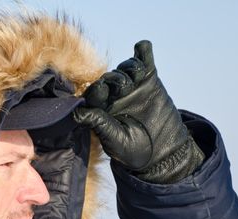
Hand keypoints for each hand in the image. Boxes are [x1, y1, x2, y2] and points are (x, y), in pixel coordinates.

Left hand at [74, 40, 203, 182]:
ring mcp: (131, 85)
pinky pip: (144, 60)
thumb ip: (98, 123)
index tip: (101, 90)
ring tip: (135, 76)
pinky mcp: (149, 79)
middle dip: (114, 80)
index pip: (94, 93)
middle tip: (123, 88)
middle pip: (109, 78)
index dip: (97, 90)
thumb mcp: (114, 139)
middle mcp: (113, 94)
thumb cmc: (132, 150)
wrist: (162, 152)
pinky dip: (143, 52)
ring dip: (128, 68)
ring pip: (125, 68)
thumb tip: (76, 113)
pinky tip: (142, 47)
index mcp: (100, 108)